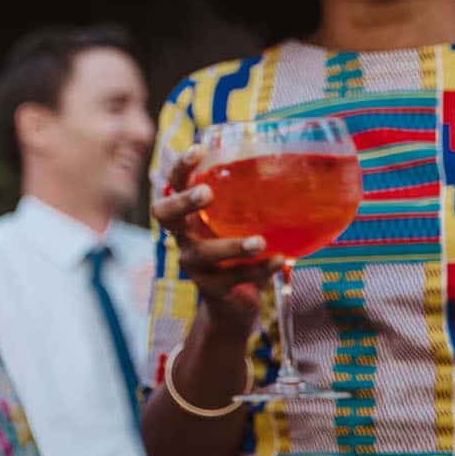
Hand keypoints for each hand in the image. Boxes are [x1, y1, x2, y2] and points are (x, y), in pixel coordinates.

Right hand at [150, 149, 280, 335]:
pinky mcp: (212, 288)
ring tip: (260, 242)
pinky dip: (259, 269)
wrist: (232, 305)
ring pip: (204, 252)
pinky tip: (280, 260)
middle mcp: (184, 237)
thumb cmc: (237, 253)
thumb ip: (247, 202)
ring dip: (232, 246)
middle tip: (206, 193)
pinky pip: (235, 277)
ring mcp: (194, 264)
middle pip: (165, 215)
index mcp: (189, 215)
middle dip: (183, 202)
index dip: (180, 168)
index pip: (173, 185)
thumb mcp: (236, 224)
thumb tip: (289, 161)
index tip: (198, 150)